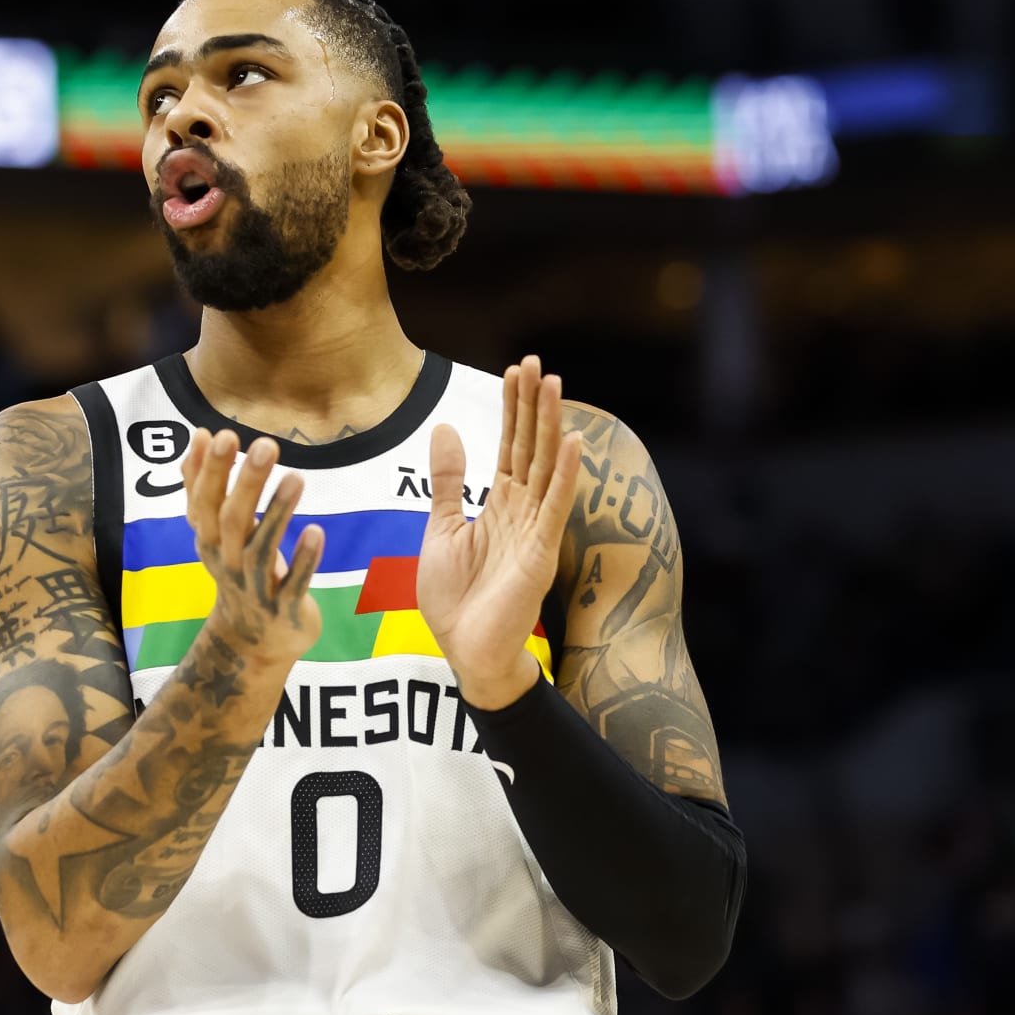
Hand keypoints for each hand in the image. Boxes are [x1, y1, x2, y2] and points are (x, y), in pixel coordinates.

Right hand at [180, 429, 324, 667]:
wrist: (252, 644)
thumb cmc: (238, 572)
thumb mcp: (215, 532)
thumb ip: (204, 485)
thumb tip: (199, 433)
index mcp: (210, 540)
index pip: (203, 502)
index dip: (209, 470)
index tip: (220, 433)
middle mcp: (227, 562)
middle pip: (231, 520)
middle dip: (245, 482)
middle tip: (264, 444)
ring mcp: (254, 587)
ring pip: (261, 549)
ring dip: (278, 513)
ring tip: (296, 477)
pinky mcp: (283, 608)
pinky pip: (293, 583)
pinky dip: (303, 559)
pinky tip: (316, 531)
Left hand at [417, 355, 580, 702]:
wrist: (465, 652)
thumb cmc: (455, 599)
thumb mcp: (440, 529)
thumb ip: (448, 482)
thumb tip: (445, 428)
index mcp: (499, 506)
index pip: (508, 447)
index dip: (511, 409)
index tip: (514, 370)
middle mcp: (522, 512)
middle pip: (530, 448)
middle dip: (532, 406)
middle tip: (537, 363)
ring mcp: (534, 532)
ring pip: (546, 469)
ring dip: (550, 426)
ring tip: (553, 385)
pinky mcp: (541, 555)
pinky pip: (555, 508)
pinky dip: (566, 475)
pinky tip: (574, 442)